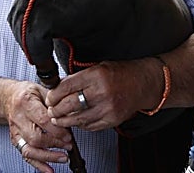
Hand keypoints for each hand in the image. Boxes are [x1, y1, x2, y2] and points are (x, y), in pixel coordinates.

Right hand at [7, 81, 71, 172]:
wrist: (9, 98)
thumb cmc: (27, 93)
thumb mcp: (42, 89)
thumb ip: (55, 102)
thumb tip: (70, 114)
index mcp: (26, 102)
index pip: (42, 120)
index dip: (57, 130)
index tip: (68, 135)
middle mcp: (18, 119)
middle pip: (35, 137)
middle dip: (54, 144)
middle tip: (68, 145)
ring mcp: (16, 132)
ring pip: (29, 150)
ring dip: (48, 157)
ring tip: (63, 158)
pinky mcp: (16, 141)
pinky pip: (26, 156)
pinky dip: (38, 165)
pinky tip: (49, 170)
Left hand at [46, 59, 162, 132]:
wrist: (143, 83)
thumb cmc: (121, 73)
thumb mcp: (98, 67)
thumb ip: (80, 77)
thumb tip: (58, 87)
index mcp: (97, 75)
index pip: (67, 86)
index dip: (54, 94)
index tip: (49, 98)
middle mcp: (102, 92)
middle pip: (70, 105)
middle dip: (56, 110)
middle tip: (51, 110)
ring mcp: (107, 108)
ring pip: (78, 119)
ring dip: (64, 121)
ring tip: (58, 119)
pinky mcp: (112, 120)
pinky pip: (90, 126)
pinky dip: (80, 125)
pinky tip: (76, 121)